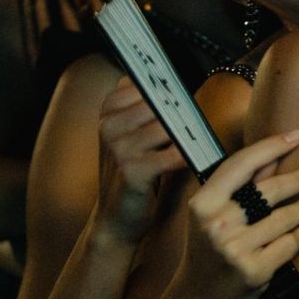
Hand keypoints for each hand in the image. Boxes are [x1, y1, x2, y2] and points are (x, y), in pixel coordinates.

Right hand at [91, 75, 190, 246]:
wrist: (116, 218)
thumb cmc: (130, 171)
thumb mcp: (126, 135)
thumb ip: (141, 105)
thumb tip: (172, 80)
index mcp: (108, 112)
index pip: (147, 84)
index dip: (169, 92)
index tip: (180, 102)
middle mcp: (109, 127)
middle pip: (161, 103)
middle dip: (181, 115)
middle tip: (191, 128)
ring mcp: (119, 149)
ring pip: (170, 127)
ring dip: (186, 138)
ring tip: (189, 148)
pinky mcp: (133, 171)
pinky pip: (174, 154)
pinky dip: (187, 158)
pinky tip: (188, 163)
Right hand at [175, 129, 298, 298]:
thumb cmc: (209, 252)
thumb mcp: (216, 215)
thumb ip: (242, 185)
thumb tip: (273, 154)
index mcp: (203, 203)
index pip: (241, 164)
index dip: (271, 146)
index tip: (295, 136)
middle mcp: (217, 224)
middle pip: (268, 191)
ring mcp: (235, 249)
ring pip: (284, 218)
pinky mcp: (254, 270)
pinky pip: (289, 244)